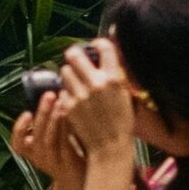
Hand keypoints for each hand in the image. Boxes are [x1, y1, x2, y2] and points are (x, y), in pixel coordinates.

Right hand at [10, 90, 83, 181]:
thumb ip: (53, 124)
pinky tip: (71, 115)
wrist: (86, 180)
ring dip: (54, 118)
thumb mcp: (57, 141)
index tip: (27, 113)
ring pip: (48, 139)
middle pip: (36, 135)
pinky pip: (64, 144)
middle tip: (49, 94)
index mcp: (33, 153)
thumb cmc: (72, 155)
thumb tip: (55, 93)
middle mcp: (40, 158)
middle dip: (42, 112)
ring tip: (61, 101)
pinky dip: (65, 128)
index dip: (19, 130)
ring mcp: (53, 162)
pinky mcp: (68, 163)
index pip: (18, 144)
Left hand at [59, 39, 136, 158]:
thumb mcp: (126, 95)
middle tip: (76, 59)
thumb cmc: (122, 122)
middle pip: (75, 54)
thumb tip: (108, 57)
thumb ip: (116, 76)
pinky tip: (75, 99)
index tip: (95, 46)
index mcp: (114, 78)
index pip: (104, 47)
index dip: (98, 43)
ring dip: (69, 74)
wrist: (110, 146)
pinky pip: (62, 90)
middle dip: (75, 55)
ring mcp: (80, 95)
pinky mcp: (68, 106)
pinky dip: (67, 92)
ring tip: (76, 81)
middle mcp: (96, 83)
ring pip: (64, 71)